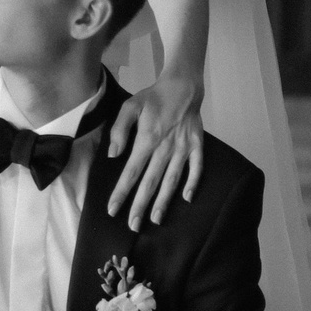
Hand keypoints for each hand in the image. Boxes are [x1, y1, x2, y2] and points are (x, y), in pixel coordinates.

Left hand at [105, 74, 203, 228]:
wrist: (182, 85)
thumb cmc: (153, 97)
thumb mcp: (130, 106)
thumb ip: (119, 130)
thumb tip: (113, 155)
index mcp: (147, 138)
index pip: (132, 171)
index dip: (121, 192)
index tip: (113, 209)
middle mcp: (165, 147)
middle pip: (150, 182)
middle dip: (141, 205)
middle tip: (133, 225)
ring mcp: (183, 148)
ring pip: (171, 179)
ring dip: (163, 201)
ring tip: (156, 219)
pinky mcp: (197, 145)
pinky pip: (196, 167)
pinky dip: (192, 183)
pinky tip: (186, 198)